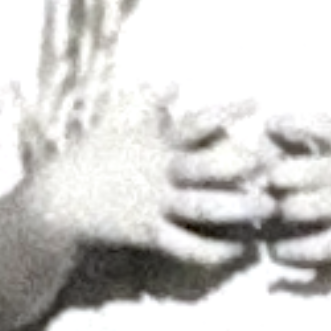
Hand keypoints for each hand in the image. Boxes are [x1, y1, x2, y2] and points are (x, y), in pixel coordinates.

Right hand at [43, 95, 259, 268]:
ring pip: (202, 209)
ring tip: (267, 209)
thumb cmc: (89, 157)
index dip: (226, 110)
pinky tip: (236, 251)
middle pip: (206, 167)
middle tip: (273, 165)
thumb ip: (145, 102)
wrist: (57, 201)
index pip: (195, 122)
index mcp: (154, 142)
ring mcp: (154, 205)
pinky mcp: (148, 234)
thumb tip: (171, 79)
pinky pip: (184, 246)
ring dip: (237, 209)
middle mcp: (159, 172)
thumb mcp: (114, 122)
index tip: (257, 100)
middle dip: (241, 166)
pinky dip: (211, 251)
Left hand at [263, 115, 330, 269]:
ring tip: (270, 219)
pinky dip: (295, 250)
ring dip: (283, 212)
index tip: (270, 127)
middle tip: (263, 188)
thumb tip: (263, 140)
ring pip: (307, 207)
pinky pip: (321, 245)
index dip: (292, 124)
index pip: (321, 126)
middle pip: (304, 169)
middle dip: (277, 177)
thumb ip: (314, 148)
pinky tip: (280, 250)